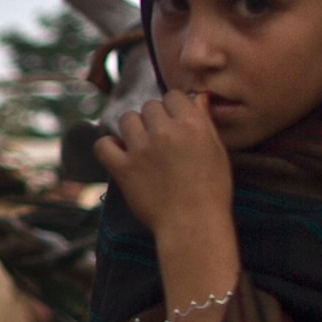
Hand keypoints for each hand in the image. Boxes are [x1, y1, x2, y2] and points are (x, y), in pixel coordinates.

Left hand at [90, 87, 232, 243]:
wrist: (194, 225)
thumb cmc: (212, 191)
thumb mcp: (218, 152)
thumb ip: (205, 122)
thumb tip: (197, 97)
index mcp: (192, 125)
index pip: (173, 96)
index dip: (173, 107)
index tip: (174, 121)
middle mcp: (165, 132)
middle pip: (150, 106)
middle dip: (155, 119)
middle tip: (160, 139)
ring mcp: (142, 149)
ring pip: (127, 119)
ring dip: (134, 129)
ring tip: (141, 145)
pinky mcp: (124, 168)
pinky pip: (104, 145)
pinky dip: (108, 147)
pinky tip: (118, 153)